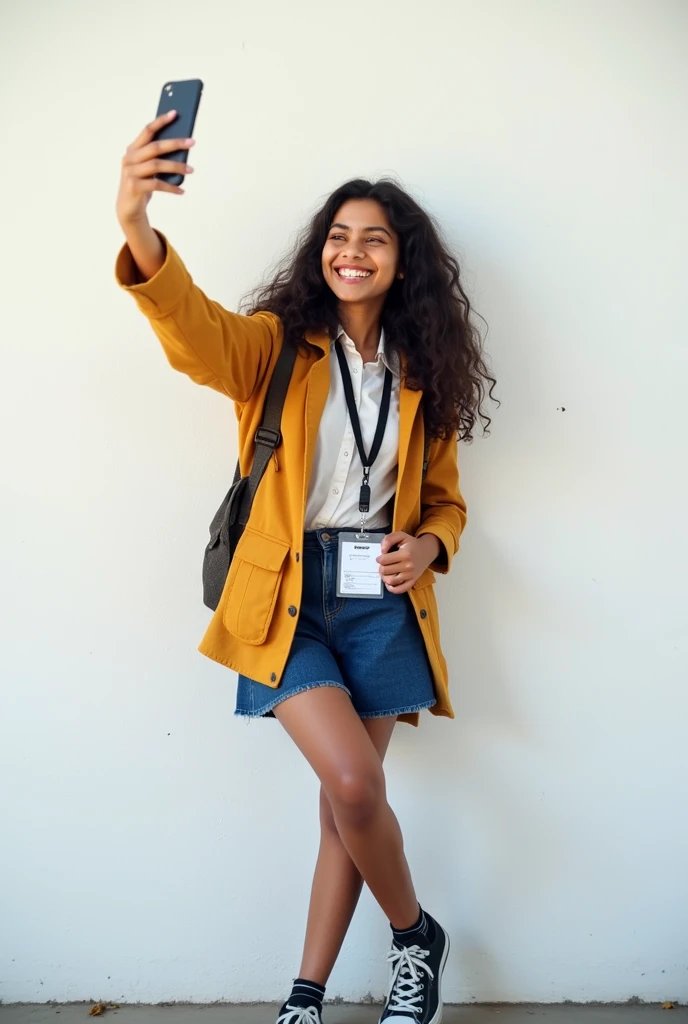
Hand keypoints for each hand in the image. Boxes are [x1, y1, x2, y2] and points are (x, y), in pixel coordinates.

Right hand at [116, 111, 194, 226]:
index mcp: (133, 149)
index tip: (175, 113)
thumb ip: (158, 157)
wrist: (128, 208)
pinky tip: (182, 190)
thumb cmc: (143, 184)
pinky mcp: (134, 186)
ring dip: (176, 166)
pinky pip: (157, 184)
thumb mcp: (149, 169)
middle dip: (175, 143)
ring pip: (157, 165)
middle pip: (155, 147)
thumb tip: (182, 147)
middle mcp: (130, 158)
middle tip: (192, 142)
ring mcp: (130, 172)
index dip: (161, 121)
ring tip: (191, 170)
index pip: (147, 130)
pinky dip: (171, 187)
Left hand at [376, 532, 439, 593]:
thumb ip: (388, 539)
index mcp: (405, 554)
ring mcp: (410, 575)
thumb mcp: (401, 535)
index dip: (379, 558)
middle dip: (381, 567)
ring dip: (384, 577)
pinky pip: (400, 589)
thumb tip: (382, 551)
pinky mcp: (412, 581)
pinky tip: (389, 583)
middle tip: (384, 564)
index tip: (382, 556)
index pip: (384, 560)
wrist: (427, 551)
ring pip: (390, 581)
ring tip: (386, 572)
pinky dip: (392, 588)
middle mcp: (408, 566)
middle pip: (385, 570)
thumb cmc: (412, 543)